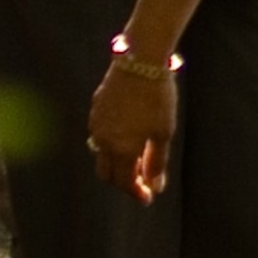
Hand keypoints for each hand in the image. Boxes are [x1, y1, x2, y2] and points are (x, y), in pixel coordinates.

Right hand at [84, 55, 177, 200]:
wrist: (140, 60)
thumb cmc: (156, 97)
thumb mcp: (163, 132)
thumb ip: (157, 163)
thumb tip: (155, 187)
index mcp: (120, 150)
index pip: (123, 183)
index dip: (136, 193)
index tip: (148, 197)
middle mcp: (103, 141)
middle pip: (106, 173)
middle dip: (122, 181)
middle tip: (140, 179)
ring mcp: (96, 124)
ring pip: (100, 153)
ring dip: (115, 161)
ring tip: (136, 155)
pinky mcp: (95, 108)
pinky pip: (99, 133)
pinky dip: (110, 142)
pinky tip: (126, 133)